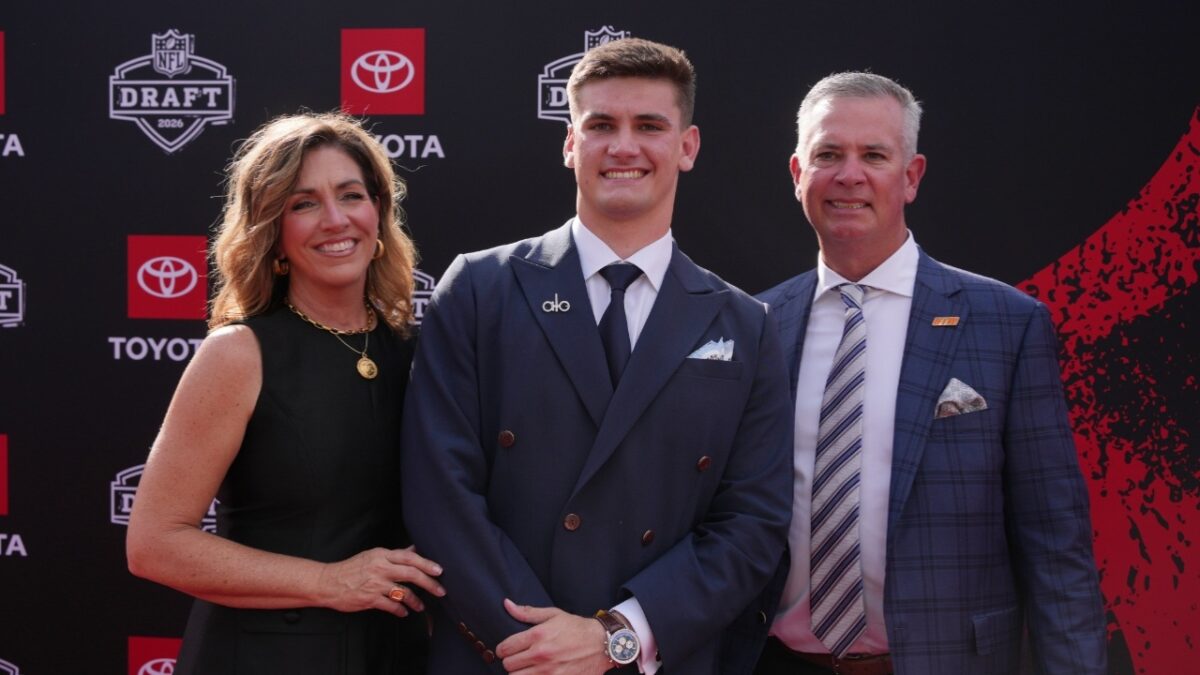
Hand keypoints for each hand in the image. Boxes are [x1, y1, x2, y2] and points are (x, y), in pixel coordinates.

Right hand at [316, 546, 444, 616]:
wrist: (328, 582)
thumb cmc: (352, 568)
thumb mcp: (373, 556)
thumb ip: (394, 555)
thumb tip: (414, 548)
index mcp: (382, 555)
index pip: (410, 557)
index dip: (427, 563)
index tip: (439, 570)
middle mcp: (380, 568)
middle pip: (411, 574)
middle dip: (429, 583)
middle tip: (441, 591)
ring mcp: (375, 584)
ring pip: (404, 592)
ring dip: (416, 601)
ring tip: (421, 606)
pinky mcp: (370, 599)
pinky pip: (392, 606)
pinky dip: (401, 610)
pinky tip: (404, 613)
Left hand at [496, 598, 612, 673]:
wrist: (602, 644)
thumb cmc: (577, 628)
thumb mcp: (553, 615)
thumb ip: (527, 612)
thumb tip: (506, 604)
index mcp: (538, 635)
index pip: (505, 648)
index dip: (502, 649)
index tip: (506, 649)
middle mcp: (541, 654)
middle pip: (508, 665)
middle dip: (510, 661)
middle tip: (518, 658)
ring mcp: (549, 672)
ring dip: (519, 673)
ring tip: (526, 667)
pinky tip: (536, 673)